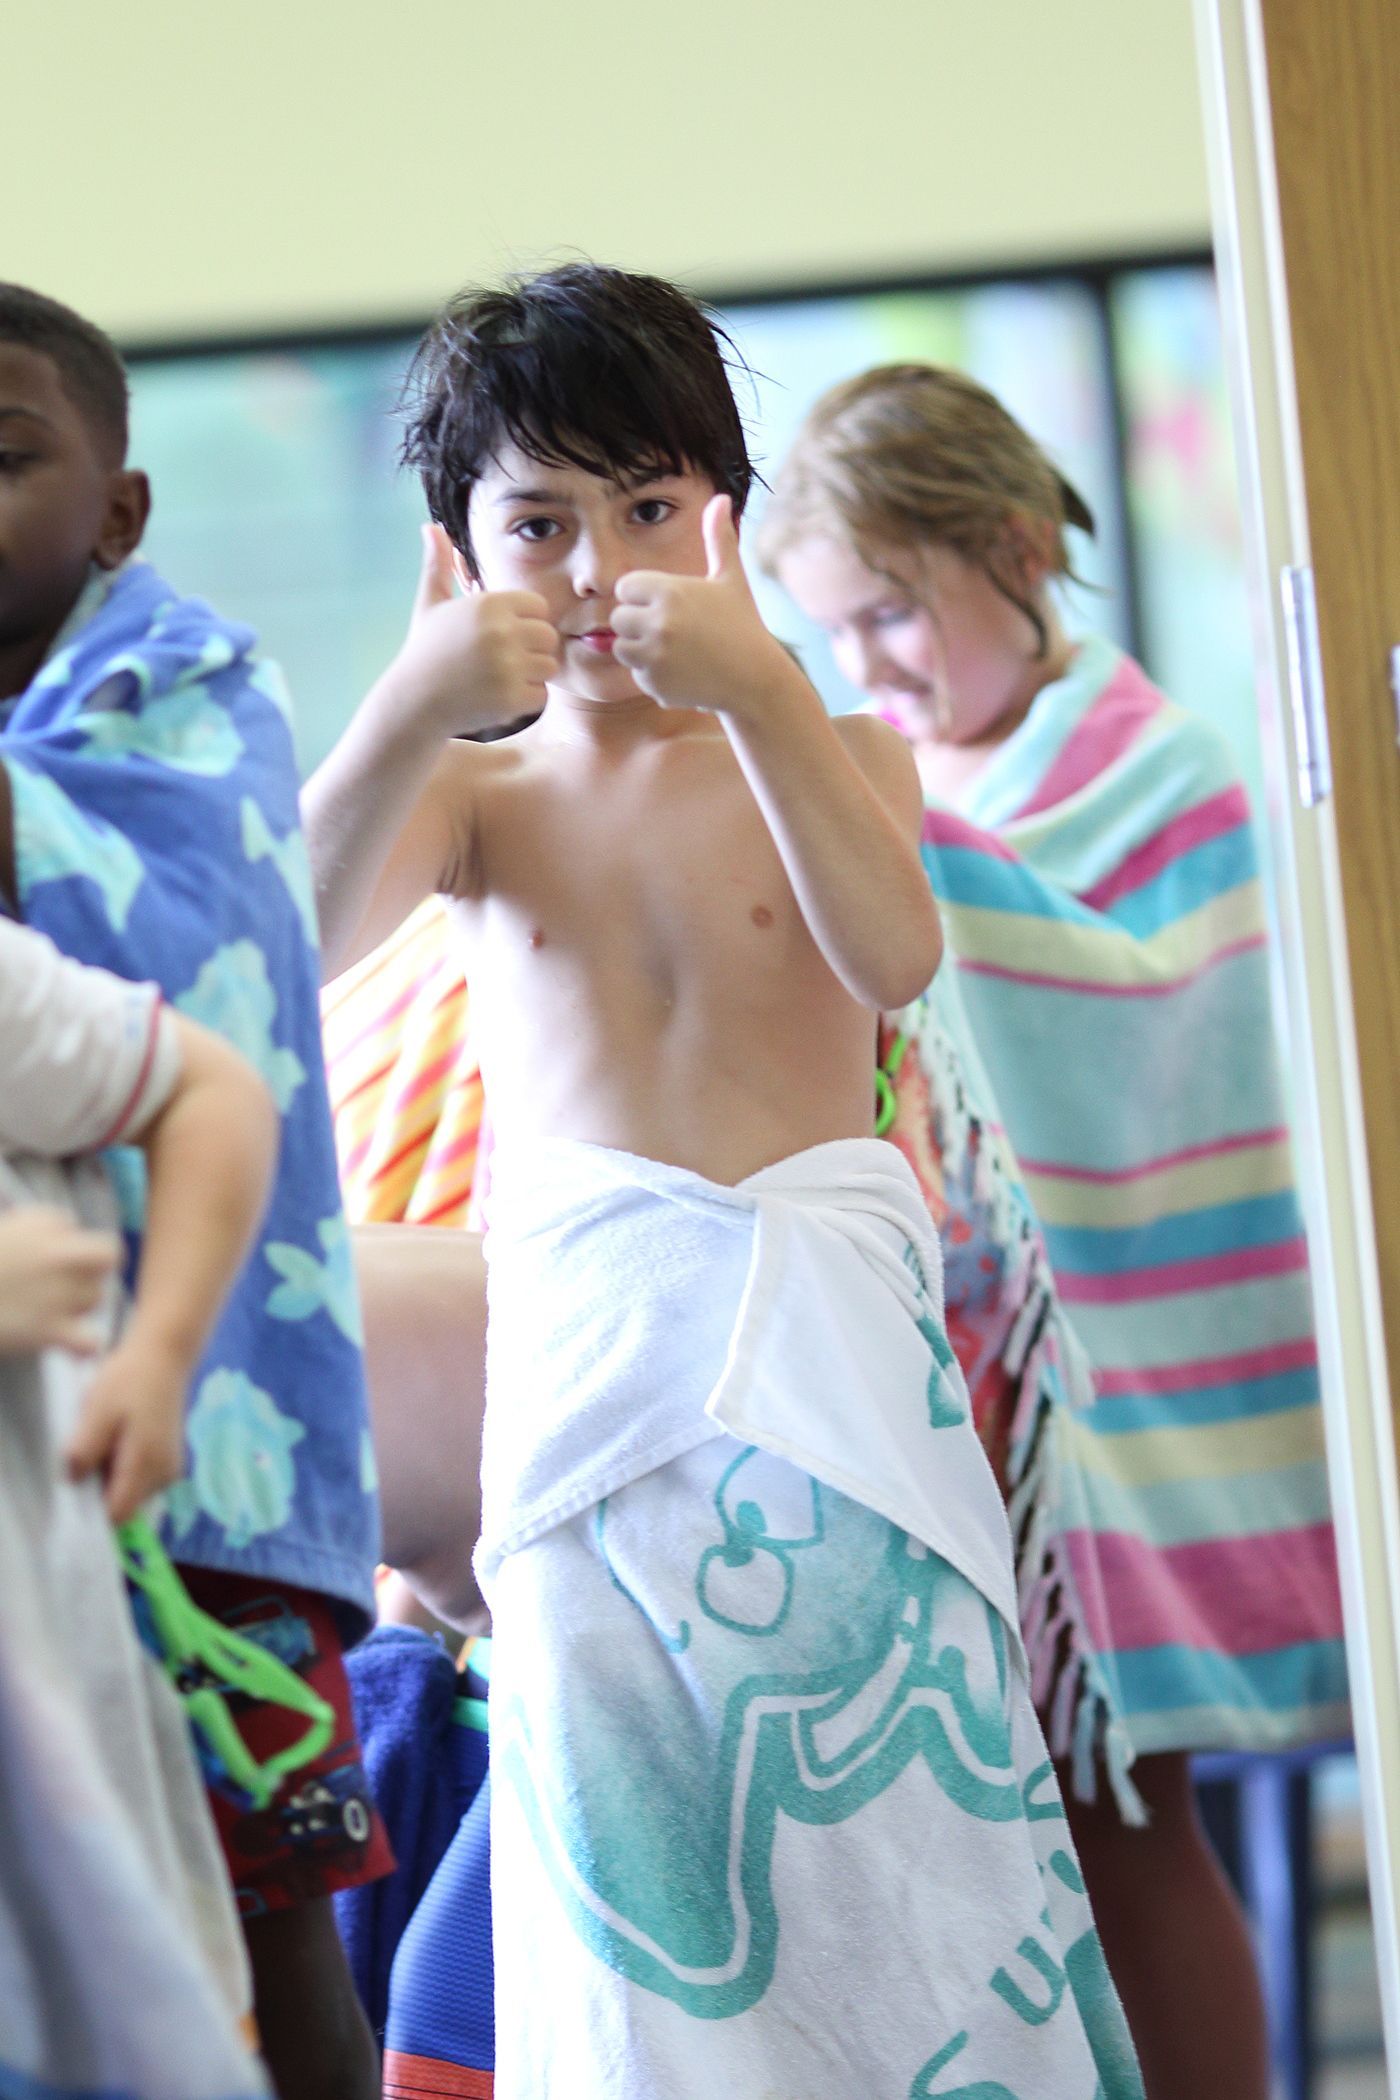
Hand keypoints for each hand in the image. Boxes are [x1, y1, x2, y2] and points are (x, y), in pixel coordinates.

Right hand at [0, 1207, 119, 1357]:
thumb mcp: (15, 1228)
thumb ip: (50, 1229)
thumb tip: (77, 1246)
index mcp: (47, 1228)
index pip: (101, 1242)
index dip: (94, 1254)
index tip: (75, 1264)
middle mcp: (56, 1256)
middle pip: (101, 1268)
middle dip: (86, 1275)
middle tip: (61, 1286)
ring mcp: (54, 1293)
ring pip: (94, 1299)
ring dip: (78, 1305)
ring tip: (44, 1309)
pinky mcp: (44, 1330)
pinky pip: (89, 1341)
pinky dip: (84, 1346)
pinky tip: (71, 1345)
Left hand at [66, 1324, 188, 1522]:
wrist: (163, 1356)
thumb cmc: (129, 1380)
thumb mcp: (97, 1412)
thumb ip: (84, 1451)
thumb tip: (75, 1481)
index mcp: (147, 1465)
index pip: (118, 1514)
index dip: (94, 1507)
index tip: (82, 1481)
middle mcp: (164, 1475)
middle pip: (125, 1505)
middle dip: (104, 1488)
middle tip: (95, 1450)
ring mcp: (171, 1468)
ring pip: (133, 1493)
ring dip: (115, 1477)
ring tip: (110, 1440)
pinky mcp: (171, 1459)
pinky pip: (142, 1479)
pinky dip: (127, 1467)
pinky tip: (123, 1438)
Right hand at [385, 524, 559, 734]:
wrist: (413, 701)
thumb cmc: (425, 650)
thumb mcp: (430, 603)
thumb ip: (437, 565)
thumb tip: (431, 526)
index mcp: (489, 604)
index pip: (539, 606)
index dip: (524, 622)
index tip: (500, 635)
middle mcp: (502, 632)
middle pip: (549, 636)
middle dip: (531, 649)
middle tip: (502, 660)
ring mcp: (508, 667)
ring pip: (549, 666)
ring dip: (530, 675)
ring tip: (499, 678)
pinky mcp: (512, 699)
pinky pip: (541, 695)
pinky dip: (525, 700)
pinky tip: (498, 697)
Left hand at [612, 495, 793, 715]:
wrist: (756, 680)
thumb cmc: (743, 625)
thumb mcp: (732, 579)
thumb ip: (719, 538)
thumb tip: (721, 498)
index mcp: (671, 591)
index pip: (626, 587)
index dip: (642, 596)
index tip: (667, 605)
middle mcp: (659, 623)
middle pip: (619, 618)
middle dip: (638, 624)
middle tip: (671, 631)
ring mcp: (655, 657)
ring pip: (622, 648)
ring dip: (640, 650)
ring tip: (674, 651)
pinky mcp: (656, 685)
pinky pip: (637, 676)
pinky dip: (653, 677)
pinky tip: (682, 673)